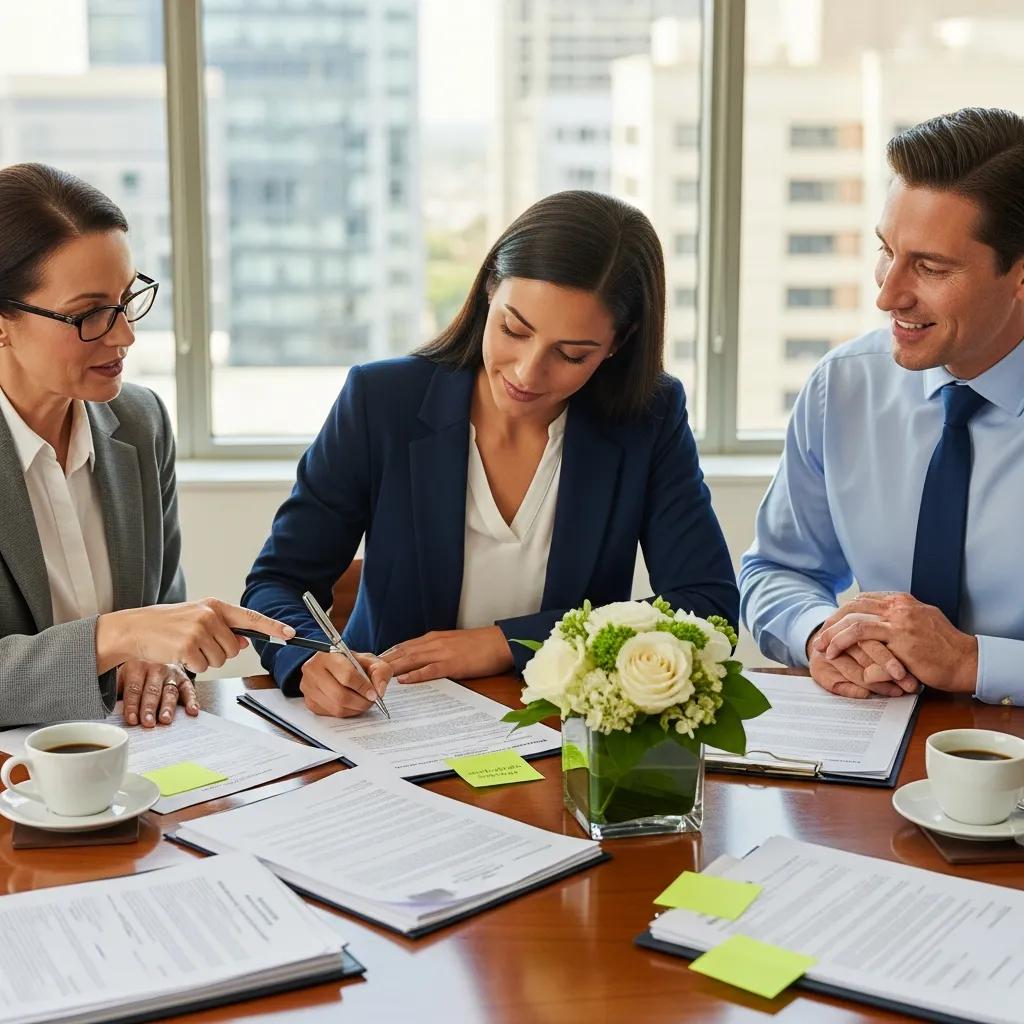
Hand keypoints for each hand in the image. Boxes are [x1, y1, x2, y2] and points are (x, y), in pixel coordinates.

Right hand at [97, 599, 294, 674]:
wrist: (133, 629)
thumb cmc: (166, 625)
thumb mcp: (197, 619)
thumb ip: (222, 628)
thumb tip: (246, 640)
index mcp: (214, 606)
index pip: (250, 617)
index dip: (272, 627)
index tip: (290, 633)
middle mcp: (210, 615)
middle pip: (234, 648)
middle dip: (220, 652)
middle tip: (197, 644)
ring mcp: (199, 630)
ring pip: (221, 659)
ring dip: (205, 660)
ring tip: (186, 647)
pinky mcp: (188, 646)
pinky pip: (204, 666)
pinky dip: (193, 665)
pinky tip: (178, 653)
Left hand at [118, 660, 197, 726]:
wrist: (149, 663)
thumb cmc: (133, 679)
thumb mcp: (121, 682)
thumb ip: (117, 697)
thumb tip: (110, 714)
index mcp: (135, 667)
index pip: (133, 689)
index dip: (132, 705)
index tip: (131, 720)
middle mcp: (155, 668)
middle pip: (152, 690)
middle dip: (149, 708)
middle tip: (148, 722)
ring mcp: (171, 673)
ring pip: (169, 691)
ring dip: (167, 707)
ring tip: (165, 719)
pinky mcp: (183, 679)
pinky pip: (189, 690)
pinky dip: (192, 701)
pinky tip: (192, 711)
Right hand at [299, 651, 392, 717]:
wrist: (331, 666)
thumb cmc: (350, 663)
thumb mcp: (368, 660)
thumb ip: (380, 671)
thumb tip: (379, 690)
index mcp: (328, 656)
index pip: (347, 676)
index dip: (363, 687)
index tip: (374, 694)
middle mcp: (313, 671)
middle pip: (340, 695)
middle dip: (360, 702)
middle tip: (371, 702)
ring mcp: (308, 688)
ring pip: (336, 708)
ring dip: (354, 709)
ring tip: (363, 703)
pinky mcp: (309, 702)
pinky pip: (331, 714)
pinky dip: (346, 713)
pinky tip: (352, 705)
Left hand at [380, 626, 512, 683]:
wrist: (501, 642)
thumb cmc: (479, 646)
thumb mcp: (452, 645)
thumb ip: (435, 651)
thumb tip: (419, 663)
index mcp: (433, 639)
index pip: (403, 647)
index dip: (385, 655)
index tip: (369, 664)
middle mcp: (433, 643)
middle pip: (401, 652)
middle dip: (382, 663)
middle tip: (364, 673)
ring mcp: (443, 653)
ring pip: (411, 659)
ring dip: (392, 669)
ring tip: (376, 678)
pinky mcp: (453, 664)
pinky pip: (430, 670)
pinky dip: (415, 675)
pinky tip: (404, 680)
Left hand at [813, 592, 977, 692]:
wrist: (965, 660)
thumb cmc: (944, 649)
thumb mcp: (921, 624)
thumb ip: (900, 620)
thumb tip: (882, 624)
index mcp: (902, 600)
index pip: (863, 600)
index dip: (843, 613)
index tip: (831, 626)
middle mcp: (898, 605)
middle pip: (853, 606)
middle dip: (832, 621)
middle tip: (819, 636)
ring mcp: (898, 618)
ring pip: (852, 618)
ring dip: (831, 632)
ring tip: (821, 646)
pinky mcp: (898, 635)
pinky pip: (860, 633)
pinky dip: (841, 641)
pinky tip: (833, 651)